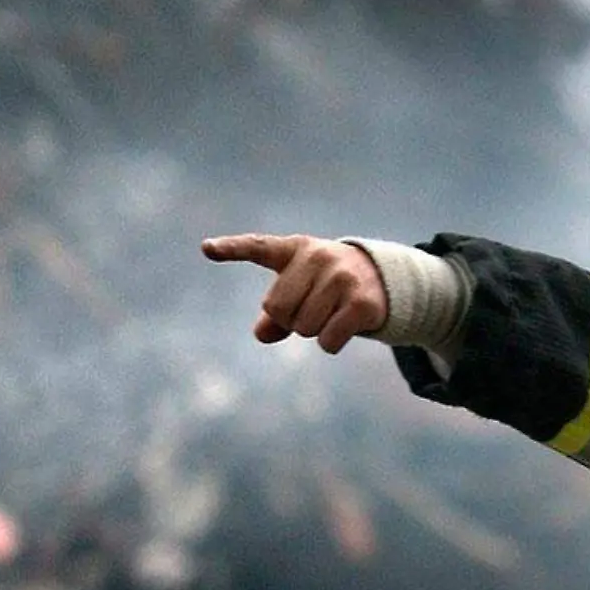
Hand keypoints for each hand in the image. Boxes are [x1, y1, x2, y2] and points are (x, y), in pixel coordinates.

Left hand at [202, 233, 388, 353]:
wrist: (383, 279)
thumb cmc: (328, 285)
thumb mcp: (299, 290)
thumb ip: (275, 314)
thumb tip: (262, 334)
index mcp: (294, 249)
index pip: (257, 247)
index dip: (231, 249)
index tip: (206, 248)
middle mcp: (317, 257)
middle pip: (277, 309)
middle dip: (291, 319)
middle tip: (314, 306)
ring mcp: (341, 278)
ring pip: (303, 328)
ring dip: (314, 330)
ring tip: (333, 311)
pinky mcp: (361, 303)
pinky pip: (326, 341)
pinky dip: (331, 343)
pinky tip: (346, 325)